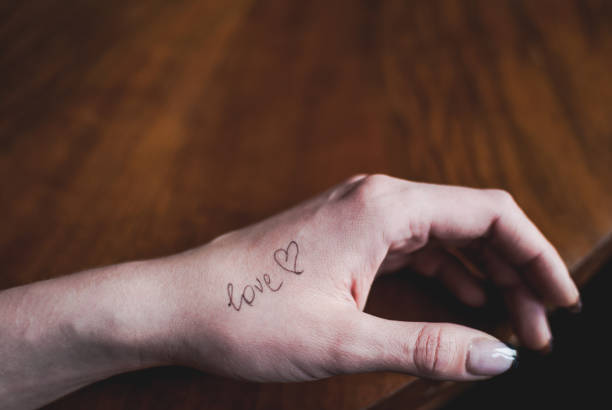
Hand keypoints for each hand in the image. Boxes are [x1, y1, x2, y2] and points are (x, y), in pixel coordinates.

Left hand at [152, 174, 579, 381]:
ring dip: (480, 274)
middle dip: (513, 270)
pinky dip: (444, 271)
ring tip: (509, 320)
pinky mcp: (343, 233)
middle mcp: (375, 198)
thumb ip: (428, 346)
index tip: (560, 299)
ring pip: (443, 234)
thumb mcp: (346, 340)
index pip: (490, 215)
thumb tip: (498, 355)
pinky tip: (460, 299)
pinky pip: (412, 245)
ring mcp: (357, 213)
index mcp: (384, 208)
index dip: (536, 255)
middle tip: (537, 326)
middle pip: (471, 222)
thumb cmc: (248, 315)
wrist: (178, 303)